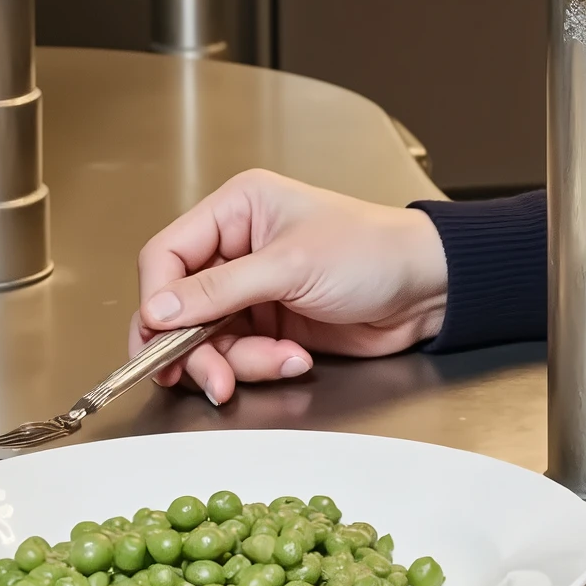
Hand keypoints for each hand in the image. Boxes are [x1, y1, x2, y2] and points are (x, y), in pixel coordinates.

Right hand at [131, 171, 450, 404]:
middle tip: (212, 375)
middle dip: (194, 346)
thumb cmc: (375, 252)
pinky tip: (294, 358)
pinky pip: (239, 355)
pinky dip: (261, 364)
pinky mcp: (268, 323)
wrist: (428, 289)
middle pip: (178, 307)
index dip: (158, 299)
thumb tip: (159, 308)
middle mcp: (236, 247)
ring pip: (206, 339)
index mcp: (237, 209)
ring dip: (237, 361)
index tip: (163, 335)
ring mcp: (251, 289)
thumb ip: (221, 289)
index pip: (166, 255)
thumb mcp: (293, 265)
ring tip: (279, 360)